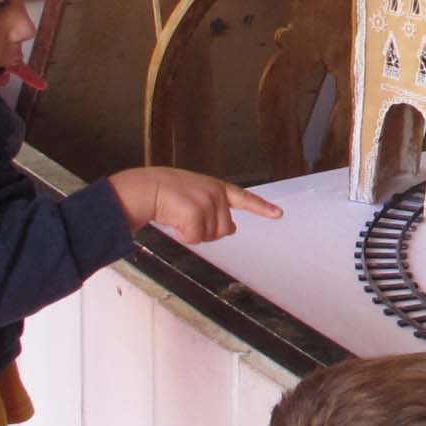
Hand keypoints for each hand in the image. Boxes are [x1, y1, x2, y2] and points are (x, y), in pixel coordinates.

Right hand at [109, 166, 281, 244]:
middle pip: (225, 230)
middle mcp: (216, 194)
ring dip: (193, 233)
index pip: (244, 198)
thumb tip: (232, 230)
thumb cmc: (165, 191)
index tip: (278, 214)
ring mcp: (208, 203)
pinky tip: (173, 221)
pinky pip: (195, 238)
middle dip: (207, 231)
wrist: (146, 187)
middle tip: (186, 218)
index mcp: (217, 187)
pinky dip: (183, 236)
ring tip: (178, 216)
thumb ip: (215, 208)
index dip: (262, 208)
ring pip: (211, 236)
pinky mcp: (196, 213)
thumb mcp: (195, 194)